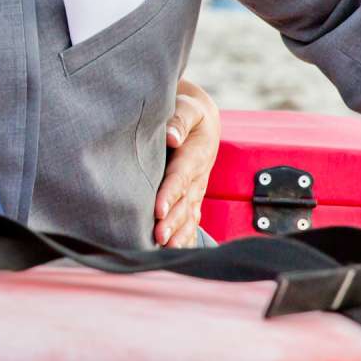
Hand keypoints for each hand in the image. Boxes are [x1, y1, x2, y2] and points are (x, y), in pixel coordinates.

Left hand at [153, 77, 220, 246]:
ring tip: (165, 249)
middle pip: (184, 202)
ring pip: (188, 214)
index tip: (157, 210)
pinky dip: (185, 236)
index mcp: (195, 154)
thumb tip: (171, 136)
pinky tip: (174, 252)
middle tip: (158, 237)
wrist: (202, 122)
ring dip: (178, 233)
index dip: (169, 194)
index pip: (180, 177)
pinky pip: (191, 219)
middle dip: (172, 221)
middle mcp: (198, 176)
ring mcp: (197, 189)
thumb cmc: (188, 112)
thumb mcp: (187, 108)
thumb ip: (179, 120)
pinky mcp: (193, 197)